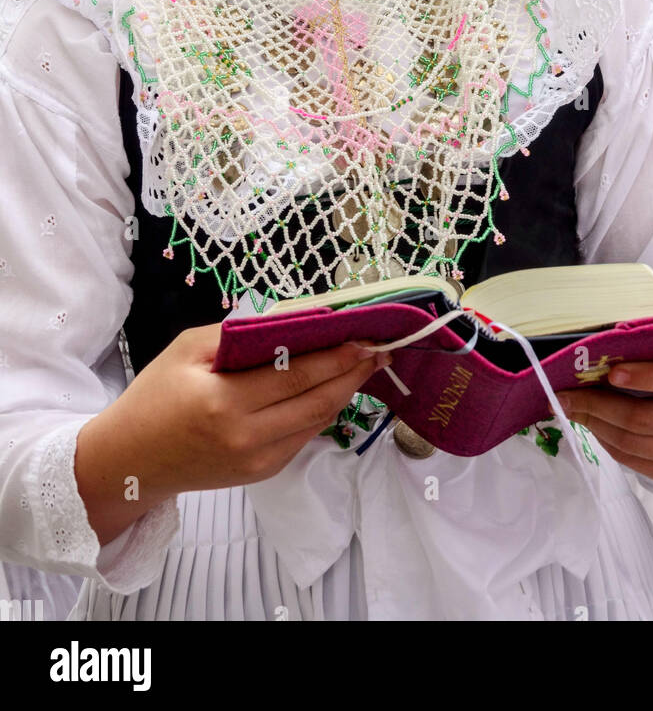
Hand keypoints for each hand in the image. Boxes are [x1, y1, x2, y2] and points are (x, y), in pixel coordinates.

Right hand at [76, 324, 388, 544]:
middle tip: (382, 348)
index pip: (298, 373)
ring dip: (346, 392)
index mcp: (226, 402)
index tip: (366, 334)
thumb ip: (240, 334)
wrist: (129, 462)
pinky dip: (322, 411)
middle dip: (354, 372)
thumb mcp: (188, 350)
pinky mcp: (260, 474)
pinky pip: (302, 437)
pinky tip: (335, 389)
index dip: (338, 354)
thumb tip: (293, 319)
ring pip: (317, 421)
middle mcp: (247, 437)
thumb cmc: (154, 396)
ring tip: (367, 365)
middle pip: (318, 399)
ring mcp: (257, 461)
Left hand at [555, 332, 652, 488]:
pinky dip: (609, 444)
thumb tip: (609, 333)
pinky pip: (638, 464)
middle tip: (564, 392)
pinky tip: (593, 424)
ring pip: (637, 445)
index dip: (648, 376)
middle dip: (599, 405)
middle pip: (649, 420)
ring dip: (596, 425)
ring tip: (570, 406)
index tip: (610, 370)